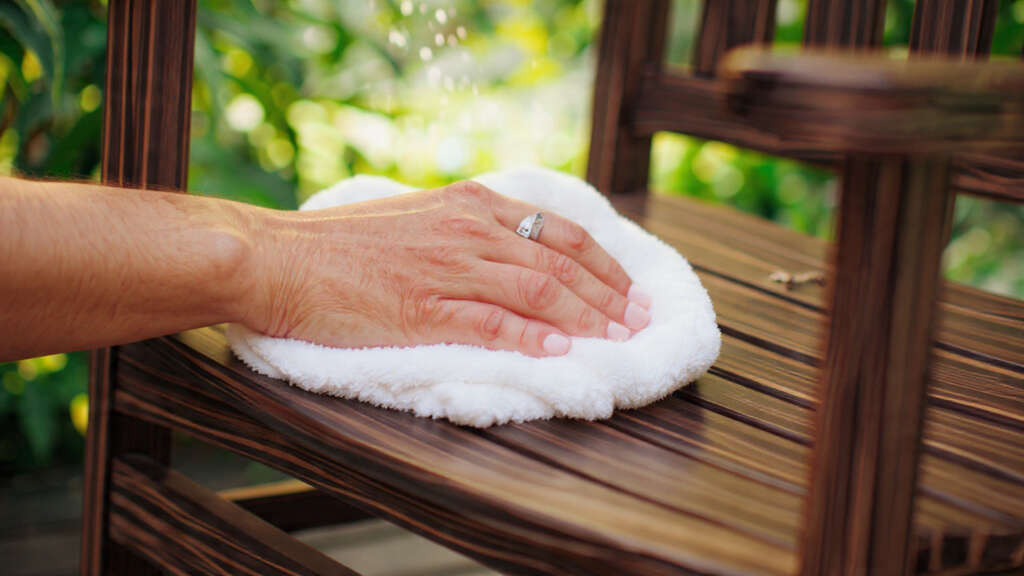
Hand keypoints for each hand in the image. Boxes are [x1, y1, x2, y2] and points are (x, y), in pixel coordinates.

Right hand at [241, 180, 651, 356]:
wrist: (278, 258)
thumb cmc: (342, 246)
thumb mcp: (417, 220)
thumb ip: (467, 232)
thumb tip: (516, 252)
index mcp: (470, 205)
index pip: (558, 231)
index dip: (604, 263)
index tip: (631, 290)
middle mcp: (467, 230)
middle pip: (560, 262)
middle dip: (610, 295)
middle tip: (641, 322)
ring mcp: (446, 269)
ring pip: (537, 291)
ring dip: (587, 319)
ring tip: (619, 341)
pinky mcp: (421, 308)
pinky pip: (489, 322)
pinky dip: (531, 338)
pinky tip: (561, 352)